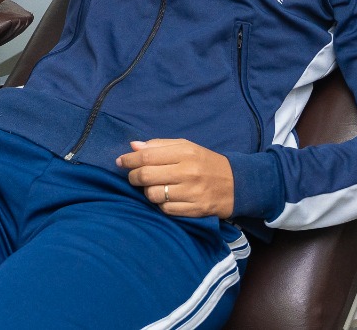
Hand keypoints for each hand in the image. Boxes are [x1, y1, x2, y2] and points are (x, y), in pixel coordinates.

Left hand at [116, 139, 234, 217]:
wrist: (236, 184)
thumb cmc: (205, 162)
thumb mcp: (187, 147)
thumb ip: (160, 145)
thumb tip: (133, 146)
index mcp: (185, 152)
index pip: (147, 156)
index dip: (129, 160)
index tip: (120, 162)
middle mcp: (188, 171)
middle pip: (146, 176)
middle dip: (133, 177)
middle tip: (132, 177)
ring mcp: (192, 192)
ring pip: (153, 195)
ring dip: (146, 192)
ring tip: (152, 188)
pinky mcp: (195, 210)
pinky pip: (165, 210)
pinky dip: (160, 205)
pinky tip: (165, 199)